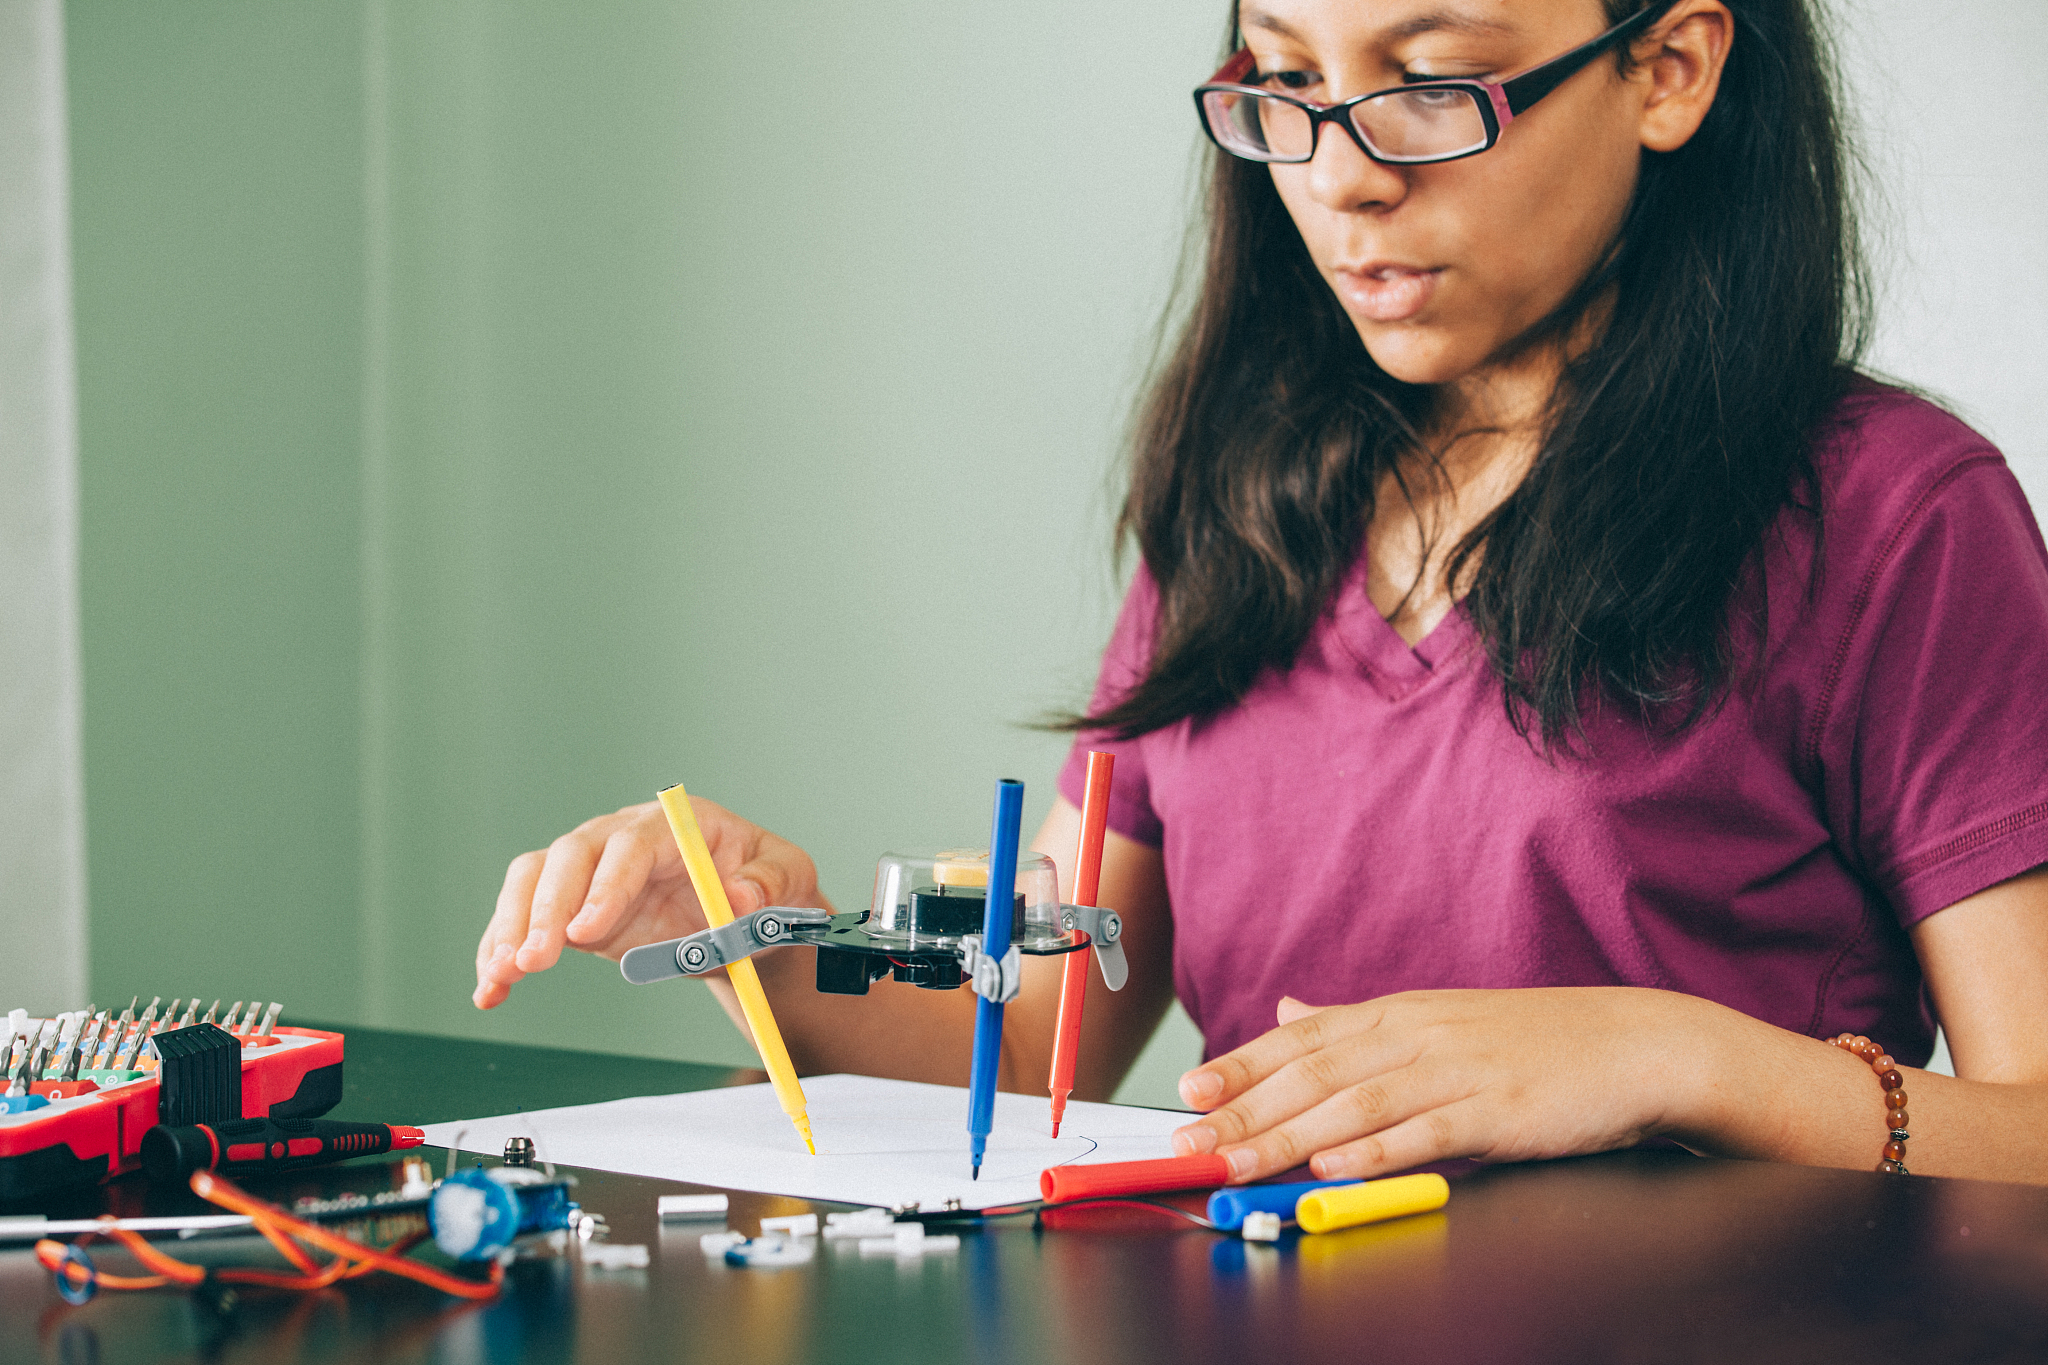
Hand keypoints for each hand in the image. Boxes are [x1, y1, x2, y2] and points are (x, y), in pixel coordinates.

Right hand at [473, 797, 821, 1007]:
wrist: (748, 913)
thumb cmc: (768, 886)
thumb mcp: (789, 878)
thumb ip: (768, 885)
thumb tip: (738, 896)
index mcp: (675, 824)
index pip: (629, 844)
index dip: (604, 886)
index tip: (585, 933)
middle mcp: (621, 836)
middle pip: (568, 856)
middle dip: (543, 908)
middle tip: (530, 961)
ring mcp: (590, 869)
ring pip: (533, 880)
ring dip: (510, 927)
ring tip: (499, 977)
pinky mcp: (571, 906)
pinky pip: (526, 919)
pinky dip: (502, 951)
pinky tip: (489, 990)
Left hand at [1169, 987, 1718, 1181]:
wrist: (1639, 1046)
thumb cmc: (1536, 1042)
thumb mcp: (1437, 1022)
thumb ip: (1357, 1026)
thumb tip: (1287, 1010)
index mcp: (1398, 1015)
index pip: (1301, 1039)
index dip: (1240, 1065)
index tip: (1187, 1094)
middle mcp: (1417, 1034)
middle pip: (1313, 1073)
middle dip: (1242, 1111)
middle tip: (1187, 1143)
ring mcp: (1457, 1069)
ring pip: (1353, 1104)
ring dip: (1285, 1137)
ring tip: (1234, 1164)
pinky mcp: (1498, 1108)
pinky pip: (1426, 1131)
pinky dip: (1374, 1150)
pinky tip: (1331, 1166)